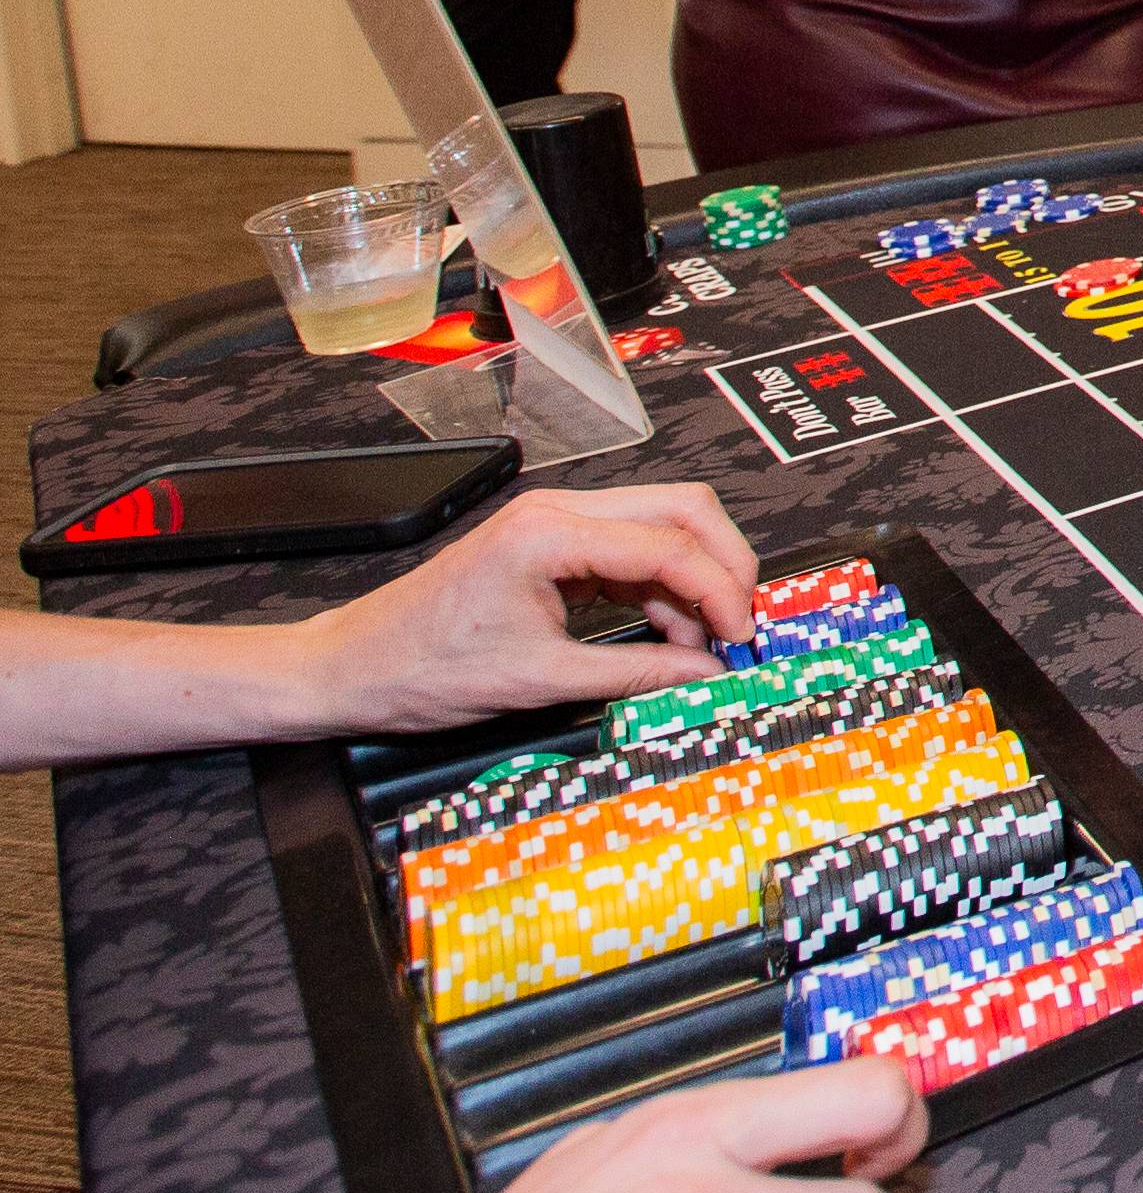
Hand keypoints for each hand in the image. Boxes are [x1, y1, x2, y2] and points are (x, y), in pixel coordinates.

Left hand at [295, 484, 758, 733]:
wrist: (351, 668)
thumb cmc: (420, 669)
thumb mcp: (537, 682)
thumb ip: (633, 673)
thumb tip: (702, 674)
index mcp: (550, 533)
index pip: (669, 544)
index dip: (719, 590)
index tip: (741, 636)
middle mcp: (559, 511)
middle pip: (680, 510)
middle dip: (723, 565)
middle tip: (739, 625)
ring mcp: (556, 522)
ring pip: (662, 526)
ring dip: (692, 580)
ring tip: (698, 643)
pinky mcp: (554, 544)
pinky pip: (631, 549)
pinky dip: (660, 587)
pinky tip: (665, 631)